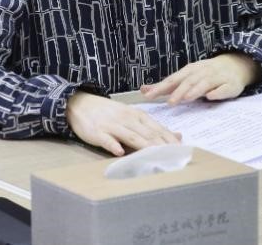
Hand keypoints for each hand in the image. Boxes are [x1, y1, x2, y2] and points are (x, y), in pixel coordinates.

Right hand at [66, 92, 180, 156]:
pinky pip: (106, 139)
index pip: (156, 128)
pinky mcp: (96, 132)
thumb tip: (177, 135)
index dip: (168, 139)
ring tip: (154, 155)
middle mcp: (126, 119)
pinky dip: (112, 145)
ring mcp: (111, 125)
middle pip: (146, 133)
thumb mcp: (131, 116)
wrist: (80, 103)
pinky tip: (119, 152)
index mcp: (136, 115)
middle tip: (173, 157)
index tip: (181, 150)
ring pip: (129, 136)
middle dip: (160, 145)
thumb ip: (152, 127)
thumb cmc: (109, 113)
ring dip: (143, 145)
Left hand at [140, 53, 261, 105]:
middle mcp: (202, 72)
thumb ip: (167, 85)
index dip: (161, 87)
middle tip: (170, 102)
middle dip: (179, 91)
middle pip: (188, 81)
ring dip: (195, 90)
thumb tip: (144, 90)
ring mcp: (217, 78)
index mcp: (190, 71)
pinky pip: (223, 88)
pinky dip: (217, 92)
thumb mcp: (185, 76)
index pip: (173, 79)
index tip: (149, 95)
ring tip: (186, 98)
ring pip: (205, 83)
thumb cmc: (205, 74)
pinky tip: (211, 97)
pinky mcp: (230, 85)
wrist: (234, 65)